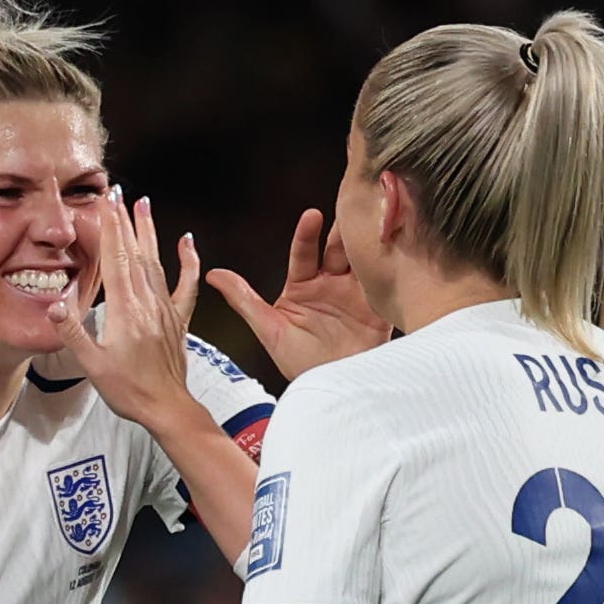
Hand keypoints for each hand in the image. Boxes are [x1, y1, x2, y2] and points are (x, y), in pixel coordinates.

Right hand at [53, 196, 203, 432]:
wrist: (166, 408)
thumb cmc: (129, 390)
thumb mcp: (92, 365)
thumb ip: (73, 331)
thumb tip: (56, 302)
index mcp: (124, 310)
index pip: (115, 259)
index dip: (109, 227)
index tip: (105, 202)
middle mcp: (147, 303)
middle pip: (133, 252)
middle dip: (124, 220)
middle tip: (118, 192)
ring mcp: (165, 309)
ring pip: (156, 261)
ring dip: (148, 231)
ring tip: (143, 203)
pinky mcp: (178, 319)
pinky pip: (185, 284)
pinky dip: (188, 261)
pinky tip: (187, 241)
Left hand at [210, 209, 387, 381]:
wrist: (334, 393)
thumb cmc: (301, 365)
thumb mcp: (269, 330)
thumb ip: (244, 300)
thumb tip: (213, 275)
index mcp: (303, 286)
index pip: (304, 252)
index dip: (308, 234)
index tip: (311, 216)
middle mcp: (330, 285)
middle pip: (336, 249)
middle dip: (341, 231)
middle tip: (347, 210)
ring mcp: (356, 294)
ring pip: (361, 259)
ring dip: (365, 241)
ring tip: (369, 223)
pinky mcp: (378, 306)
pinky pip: (383, 281)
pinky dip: (387, 264)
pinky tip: (390, 248)